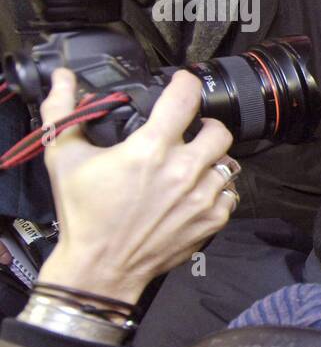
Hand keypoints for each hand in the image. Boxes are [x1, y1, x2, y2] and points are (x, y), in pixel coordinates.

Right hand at [36, 68, 235, 307]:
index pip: (185, 98)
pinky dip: (218, 190)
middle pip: (218, 130)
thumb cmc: (84, 214)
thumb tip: (63, 80)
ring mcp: (202, 197)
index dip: (186, 84)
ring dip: (212, 160)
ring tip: (193, 164)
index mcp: (151, 149)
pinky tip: (197, 192)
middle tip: (190, 132)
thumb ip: (63, 113)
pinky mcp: (213, 220)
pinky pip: (230, 194)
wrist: (101, 266)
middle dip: (205, 126)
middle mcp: (184, 170)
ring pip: (228, 163)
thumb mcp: (64, 158)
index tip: (183, 83)